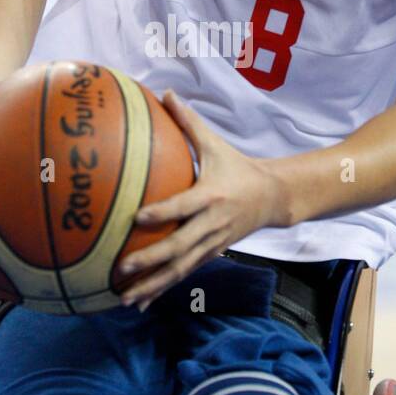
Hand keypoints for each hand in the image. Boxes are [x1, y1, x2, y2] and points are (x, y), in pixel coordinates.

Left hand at [116, 90, 288, 310]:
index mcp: (211, 196)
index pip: (183, 206)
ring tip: (127, 299)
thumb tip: (165, 93)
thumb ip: (189, 122)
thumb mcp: (216, 144)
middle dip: (151, 260)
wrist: (273, 198)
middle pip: (179, 247)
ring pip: (181, 269)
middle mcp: (212, 224)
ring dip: (154, 285)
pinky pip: (184, 274)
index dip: (161, 213)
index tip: (136, 218)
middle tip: (122, 268)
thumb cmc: (238, 167)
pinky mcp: (211, 254)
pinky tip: (142, 301)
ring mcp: (212, 243)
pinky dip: (163, 289)